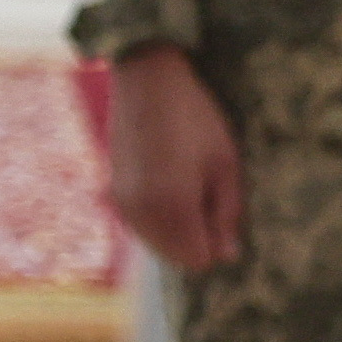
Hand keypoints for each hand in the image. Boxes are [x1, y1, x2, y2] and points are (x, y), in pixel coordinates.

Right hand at [107, 46, 241, 273]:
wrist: (147, 83)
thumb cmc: (195, 117)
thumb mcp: (225, 163)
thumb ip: (227, 212)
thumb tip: (228, 255)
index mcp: (172, 205)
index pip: (196, 258)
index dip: (215, 243)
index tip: (223, 213)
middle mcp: (141, 212)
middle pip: (174, 257)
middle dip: (195, 239)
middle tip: (208, 199)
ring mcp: (123, 204)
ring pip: (155, 243)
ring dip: (175, 230)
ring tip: (188, 188)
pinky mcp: (114, 193)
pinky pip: (140, 226)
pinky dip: (157, 219)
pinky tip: (168, 186)